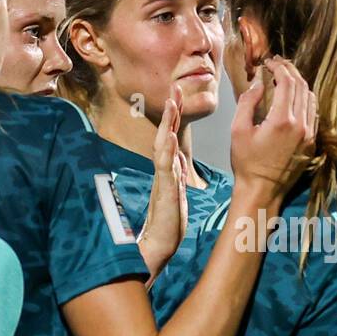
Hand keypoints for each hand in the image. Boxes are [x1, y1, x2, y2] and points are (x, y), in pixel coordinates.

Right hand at [137, 84, 188, 277]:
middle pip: (165, 135)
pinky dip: (167, 151)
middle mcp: (163, 172)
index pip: (170, 138)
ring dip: (168, 124)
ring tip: (172, 104)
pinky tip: (169, 137)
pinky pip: (165, 168)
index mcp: (168, 171)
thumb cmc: (168, 224)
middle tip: (174, 88)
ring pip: (163, 146)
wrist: (158, 247)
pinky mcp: (164, 192)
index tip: (177, 96)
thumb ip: (176, 176)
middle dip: (170, 112)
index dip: (173, 117)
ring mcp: (162, 180)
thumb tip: (178, 160)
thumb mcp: (176, 194)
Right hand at [229, 56, 316, 202]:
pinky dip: (305, 100)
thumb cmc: (246, 163)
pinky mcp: (311, 143)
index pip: (287, 82)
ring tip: (285, 79)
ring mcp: (309, 135)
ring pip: (311, 98)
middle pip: (302, 86)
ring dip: (299, 84)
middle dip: (290, 71)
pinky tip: (294, 98)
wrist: (262, 191)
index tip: (269, 62)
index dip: (279, 67)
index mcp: (282, 121)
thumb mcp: (238, 130)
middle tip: (278, 65)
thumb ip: (248, 102)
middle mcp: (301, 126)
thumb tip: (259, 84)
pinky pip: (313, 114)